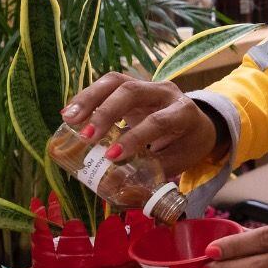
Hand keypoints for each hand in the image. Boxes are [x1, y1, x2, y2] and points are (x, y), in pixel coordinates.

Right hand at [60, 72, 221, 175]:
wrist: (198, 126)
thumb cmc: (185, 146)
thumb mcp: (176, 162)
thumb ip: (147, 172)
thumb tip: (109, 186)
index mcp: (183, 113)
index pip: (157, 120)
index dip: (134, 137)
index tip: (111, 156)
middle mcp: (166, 93)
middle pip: (133, 91)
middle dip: (106, 112)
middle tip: (86, 136)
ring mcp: (148, 85)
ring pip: (117, 81)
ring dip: (89, 99)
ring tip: (68, 119)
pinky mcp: (132, 85)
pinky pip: (108, 84)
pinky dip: (88, 97)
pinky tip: (70, 113)